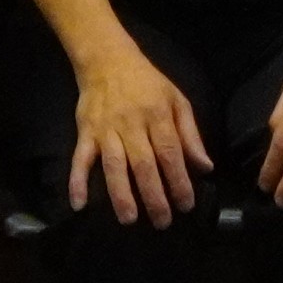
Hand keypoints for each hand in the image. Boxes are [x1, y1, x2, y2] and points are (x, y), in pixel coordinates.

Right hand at [61, 39, 211, 226]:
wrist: (107, 59)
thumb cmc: (147, 83)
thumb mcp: (176, 100)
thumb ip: (191, 134)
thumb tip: (205, 167)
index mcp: (158, 115)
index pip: (170, 153)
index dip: (179, 181)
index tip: (186, 205)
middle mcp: (132, 124)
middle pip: (144, 164)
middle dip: (154, 196)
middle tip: (162, 223)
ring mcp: (106, 129)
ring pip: (114, 165)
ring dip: (121, 193)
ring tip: (129, 219)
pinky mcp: (85, 132)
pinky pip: (80, 158)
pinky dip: (77, 180)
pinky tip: (79, 203)